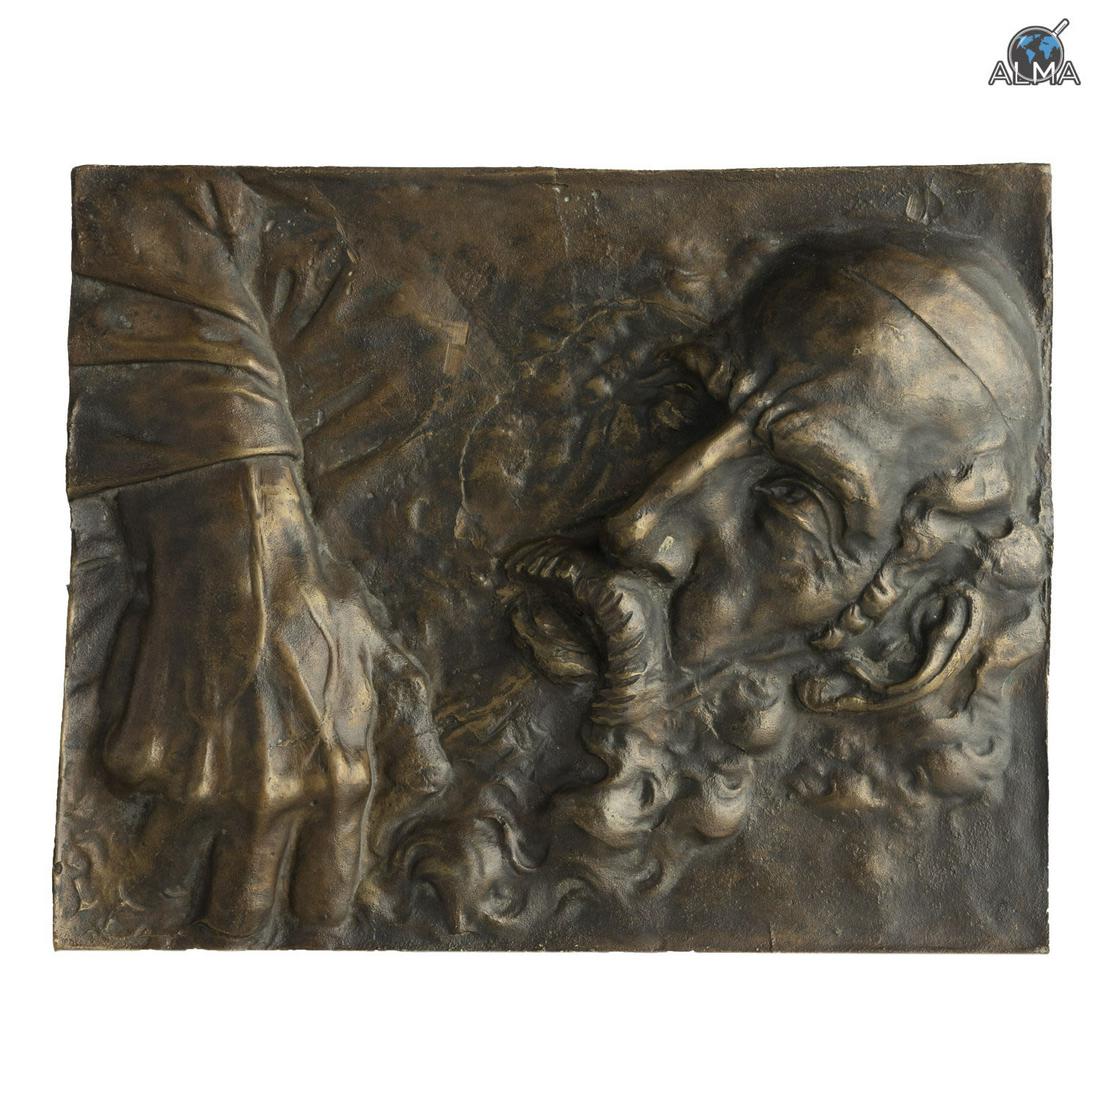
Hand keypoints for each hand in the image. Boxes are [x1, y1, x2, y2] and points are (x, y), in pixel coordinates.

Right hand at [107, 456, 383, 936]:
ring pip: (175, 882)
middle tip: (235, 882)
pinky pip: (138, 803)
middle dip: (240, 912)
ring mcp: (199, 786)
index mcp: (340, 784)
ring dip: (184, 859)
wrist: (238, 544)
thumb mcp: (394, 666)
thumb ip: (416, 744)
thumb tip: (426, 797)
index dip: (312, 906)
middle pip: (240, 920)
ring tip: (199, 809)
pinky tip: (176, 729)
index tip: (300, 894)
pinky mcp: (142, 759)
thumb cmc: (323, 603)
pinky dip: (152, 781)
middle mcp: (271, 799)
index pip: (323, 904)